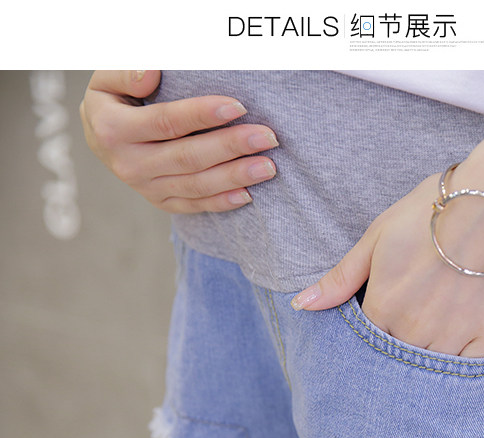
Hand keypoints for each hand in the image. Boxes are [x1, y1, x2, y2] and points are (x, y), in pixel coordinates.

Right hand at [79, 70, 278, 212]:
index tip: (238, 106)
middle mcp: (129, 164)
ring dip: (235, 176)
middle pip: (188, 157)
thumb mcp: (106, 77)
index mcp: (114, 130)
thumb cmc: (116, 97)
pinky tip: (248, 195)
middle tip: (267, 137)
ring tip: (268, 167)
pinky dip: (222, 202)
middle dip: (231, 147)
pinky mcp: (161, 202)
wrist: (100, 135)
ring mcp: (146, 188)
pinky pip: (195, 206)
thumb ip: (126, 71)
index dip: (203, 114)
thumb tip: (153, 74)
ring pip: (196, 185)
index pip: (166, 122)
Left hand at [290, 171, 483, 357]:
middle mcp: (415, 331)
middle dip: (400, 343)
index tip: (388, 313)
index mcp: (384, 308)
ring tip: (438, 325)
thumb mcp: (377, 238)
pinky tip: (462, 338)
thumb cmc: (432, 213)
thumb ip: (341, 278)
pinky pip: (470, 368)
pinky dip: (463, 361)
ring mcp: (454, 337)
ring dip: (429, 354)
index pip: (366, 342)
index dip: (375, 329)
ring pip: (432, 368)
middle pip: (398, 357)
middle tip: (417, 316)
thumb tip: (301, 305)